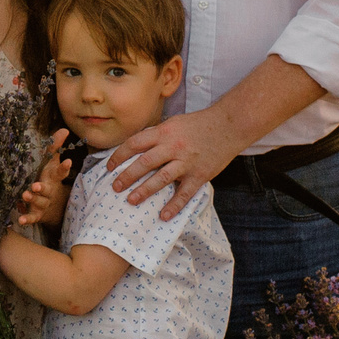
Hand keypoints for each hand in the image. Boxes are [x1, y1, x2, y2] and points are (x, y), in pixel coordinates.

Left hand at [17, 132, 73, 228]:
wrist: (56, 208)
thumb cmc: (50, 180)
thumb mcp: (52, 164)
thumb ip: (55, 147)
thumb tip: (64, 129)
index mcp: (53, 179)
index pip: (60, 173)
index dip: (64, 168)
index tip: (68, 161)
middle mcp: (50, 191)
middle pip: (47, 190)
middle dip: (42, 188)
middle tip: (35, 185)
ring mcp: (44, 204)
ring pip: (39, 202)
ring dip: (33, 199)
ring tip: (25, 195)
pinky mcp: (38, 214)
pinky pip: (33, 217)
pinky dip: (27, 219)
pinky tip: (20, 220)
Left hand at [104, 107, 241, 218]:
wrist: (228, 126)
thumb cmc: (198, 124)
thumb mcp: (173, 123)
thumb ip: (156, 135)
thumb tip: (136, 146)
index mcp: (163, 132)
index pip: (134, 144)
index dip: (119, 156)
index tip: (110, 166)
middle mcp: (173, 147)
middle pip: (144, 163)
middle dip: (127, 176)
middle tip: (115, 187)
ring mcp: (186, 162)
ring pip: (161, 178)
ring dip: (144, 191)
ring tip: (131, 200)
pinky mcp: (199, 175)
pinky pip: (184, 193)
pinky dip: (174, 205)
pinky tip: (164, 215)